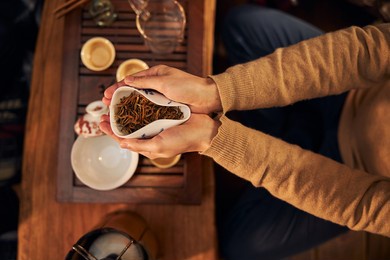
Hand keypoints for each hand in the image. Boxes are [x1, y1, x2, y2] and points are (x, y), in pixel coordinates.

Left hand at [99, 113, 220, 158]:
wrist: (203, 130)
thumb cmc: (182, 141)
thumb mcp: (159, 147)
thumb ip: (140, 145)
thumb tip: (121, 144)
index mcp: (148, 145)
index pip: (124, 139)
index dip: (111, 132)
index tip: (101, 123)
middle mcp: (150, 135)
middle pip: (127, 127)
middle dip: (115, 119)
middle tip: (105, 110)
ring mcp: (156, 124)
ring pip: (135, 116)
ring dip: (124, 110)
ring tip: (115, 102)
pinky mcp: (163, 113)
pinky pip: (147, 108)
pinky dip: (138, 104)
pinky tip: (132, 97)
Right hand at [102, 65, 221, 113]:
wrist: (207, 99)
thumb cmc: (189, 87)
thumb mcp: (165, 82)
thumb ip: (146, 81)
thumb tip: (127, 80)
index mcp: (156, 74)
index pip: (131, 80)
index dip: (117, 87)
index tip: (106, 94)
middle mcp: (156, 84)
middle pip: (133, 91)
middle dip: (119, 99)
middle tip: (106, 107)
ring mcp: (161, 96)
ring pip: (140, 102)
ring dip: (127, 108)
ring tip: (115, 115)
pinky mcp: (166, 106)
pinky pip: (149, 110)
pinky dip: (139, 114)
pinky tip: (131, 121)